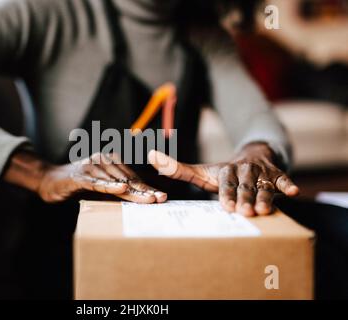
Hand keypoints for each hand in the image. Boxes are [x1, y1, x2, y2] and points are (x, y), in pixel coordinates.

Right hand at [4, 151, 166, 203]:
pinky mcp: (79, 176)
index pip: (131, 176)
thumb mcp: (100, 186)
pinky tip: (122, 189)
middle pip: (127, 178)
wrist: (49, 180)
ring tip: (148, 199)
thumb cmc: (77, 185)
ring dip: (133, 191)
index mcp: (109, 161)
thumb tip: (137, 198)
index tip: (161, 196)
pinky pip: (97, 182)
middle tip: (160, 199)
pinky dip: (110, 186)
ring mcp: (91, 167)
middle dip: (144, 190)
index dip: (146, 186)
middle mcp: (102, 160)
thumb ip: (116, 189)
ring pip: (115, 180)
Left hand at [148, 143, 298, 215]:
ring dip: (266, 196)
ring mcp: (262, 172)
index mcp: (226, 170)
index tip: (226, 207)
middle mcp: (244, 170)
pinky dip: (288, 184)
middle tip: (246, 212)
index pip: (225, 183)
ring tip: (265, 210)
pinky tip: (295, 191)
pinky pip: (284, 178)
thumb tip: (150, 156)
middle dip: (245, 198)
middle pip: (245, 185)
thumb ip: (177, 168)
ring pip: (264, 185)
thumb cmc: (223, 172)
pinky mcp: (277, 174)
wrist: (251, 157)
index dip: (226, 194)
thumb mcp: (201, 171)